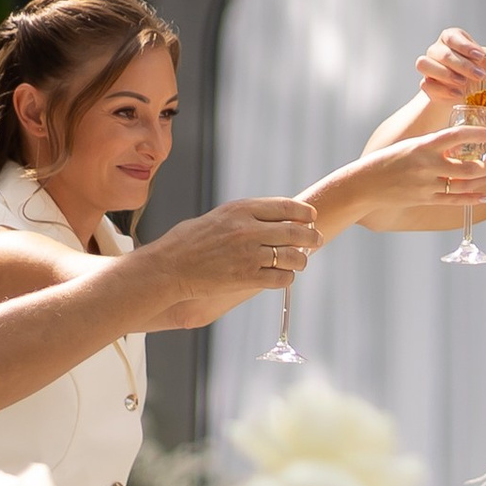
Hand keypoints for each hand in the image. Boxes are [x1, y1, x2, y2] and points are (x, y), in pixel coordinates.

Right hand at [136, 197, 319, 328]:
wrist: (168, 267)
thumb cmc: (188, 241)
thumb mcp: (218, 217)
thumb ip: (244, 216)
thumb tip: (269, 218)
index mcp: (242, 209)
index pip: (286, 207)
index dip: (304, 213)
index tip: (312, 217)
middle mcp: (249, 229)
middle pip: (294, 231)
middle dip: (311, 237)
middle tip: (317, 241)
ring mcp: (249, 254)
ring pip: (291, 256)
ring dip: (301, 260)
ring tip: (301, 262)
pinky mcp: (246, 277)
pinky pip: (279, 278)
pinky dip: (286, 279)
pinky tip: (284, 278)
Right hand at [357, 121, 485, 231]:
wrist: (366, 184)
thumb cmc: (388, 160)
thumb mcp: (412, 146)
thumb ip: (434, 146)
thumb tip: (459, 146)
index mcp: (424, 146)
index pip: (457, 136)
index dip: (478, 135)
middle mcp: (428, 165)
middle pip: (467, 167)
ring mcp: (427, 185)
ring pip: (463, 185)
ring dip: (483, 180)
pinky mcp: (425, 199)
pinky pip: (454, 200)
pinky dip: (472, 198)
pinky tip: (485, 196)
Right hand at [416, 31, 485, 102]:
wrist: (465, 90)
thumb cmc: (483, 71)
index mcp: (454, 39)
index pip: (452, 35)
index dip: (464, 45)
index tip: (481, 56)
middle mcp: (438, 49)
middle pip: (439, 52)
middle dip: (459, 64)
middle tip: (478, 75)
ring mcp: (429, 66)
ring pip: (424, 64)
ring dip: (444, 75)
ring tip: (463, 87)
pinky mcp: (425, 84)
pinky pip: (425, 85)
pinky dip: (440, 91)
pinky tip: (456, 96)